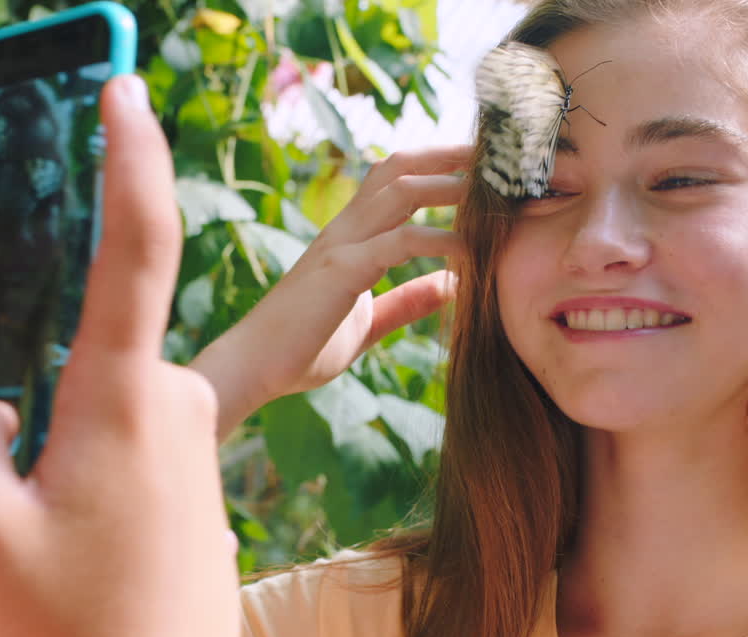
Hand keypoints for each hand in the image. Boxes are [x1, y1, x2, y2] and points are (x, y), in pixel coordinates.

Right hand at [0, 75, 238, 636]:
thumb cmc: (71, 628)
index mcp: (125, 396)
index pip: (137, 245)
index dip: (129, 157)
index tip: (122, 90)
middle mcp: (174, 402)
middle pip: (81, 344)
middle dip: (30, 388)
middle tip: (14, 496)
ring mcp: (191, 439)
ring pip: (90, 401)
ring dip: (46, 452)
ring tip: (43, 554)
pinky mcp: (193, 470)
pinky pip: (116, 438)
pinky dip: (75, 469)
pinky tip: (71, 549)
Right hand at [192, 146, 469, 435]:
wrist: (252, 369)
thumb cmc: (301, 349)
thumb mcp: (368, 322)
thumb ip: (407, 301)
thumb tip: (450, 286)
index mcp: (349, 238)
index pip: (394, 180)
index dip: (435, 165)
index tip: (478, 166)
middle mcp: (344, 230)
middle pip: (399, 168)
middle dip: (448, 157)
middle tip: (496, 156)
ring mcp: (340, 246)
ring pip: (400, 192)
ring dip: (450, 186)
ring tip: (492, 190)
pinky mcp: (341, 272)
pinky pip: (398, 243)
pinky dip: (438, 241)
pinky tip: (470, 251)